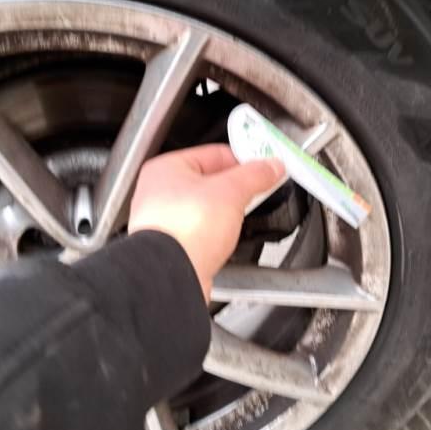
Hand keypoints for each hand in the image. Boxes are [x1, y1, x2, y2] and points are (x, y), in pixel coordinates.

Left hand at [128, 144, 284, 300]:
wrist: (171, 276)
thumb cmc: (184, 230)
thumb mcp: (231, 192)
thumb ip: (254, 175)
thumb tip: (271, 166)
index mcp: (167, 168)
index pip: (214, 153)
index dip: (243, 158)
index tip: (264, 167)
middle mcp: (160, 193)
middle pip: (209, 180)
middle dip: (235, 186)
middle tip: (258, 189)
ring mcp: (165, 222)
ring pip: (205, 208)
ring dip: (226, 211)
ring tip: (241, 215)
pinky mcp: (174, 247)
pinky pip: (201, 231)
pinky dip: (216, 233)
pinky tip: (226, 238)